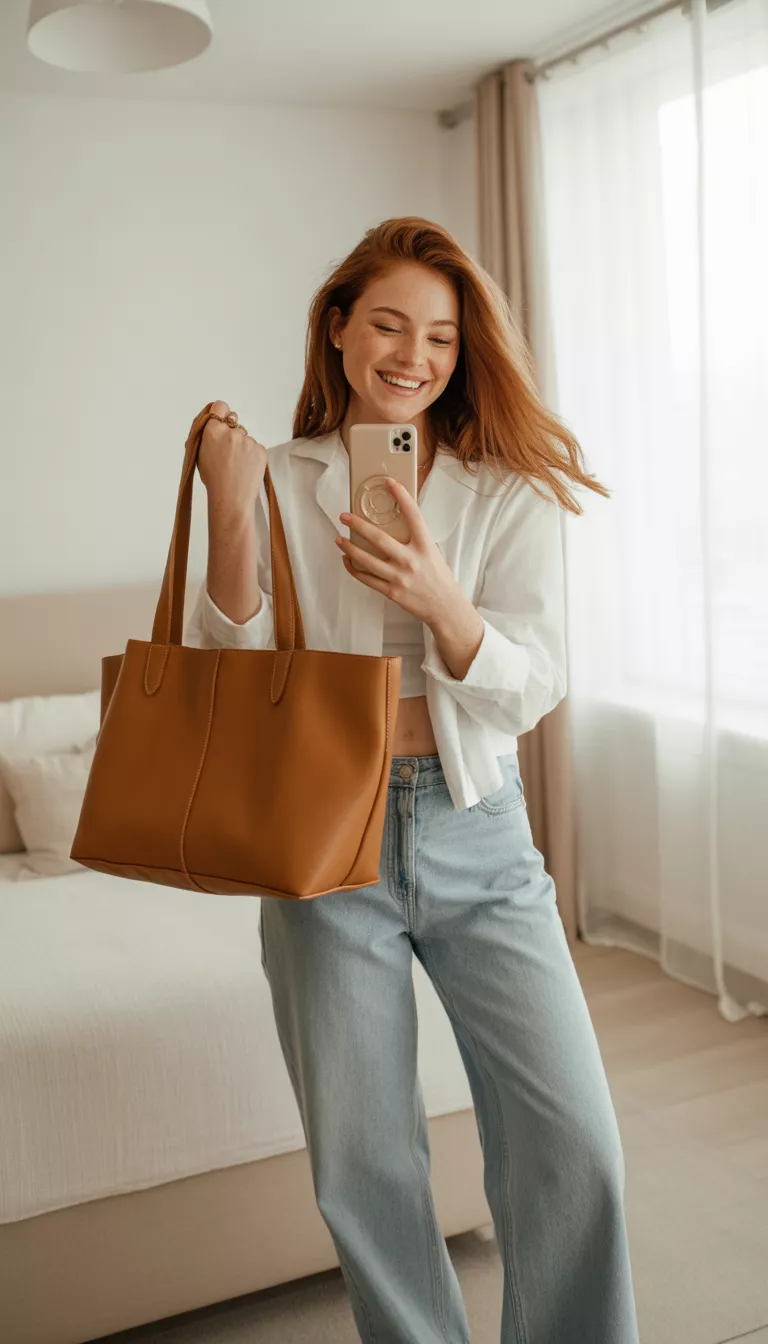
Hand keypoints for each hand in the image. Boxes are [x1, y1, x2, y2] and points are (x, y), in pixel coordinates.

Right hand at [196, 401, 266, 509]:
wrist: (231, 498)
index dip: (220, 413)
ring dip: (241, 446)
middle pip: (233, 422)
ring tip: (236, 464)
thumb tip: (211, 419)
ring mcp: (248, 441)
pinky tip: (245, 468)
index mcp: (213, 431)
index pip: (220, 406)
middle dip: (231, 432)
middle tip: (227, 451)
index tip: (221, 422)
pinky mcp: (261, 450)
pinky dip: (251, 455)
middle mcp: (232, 432)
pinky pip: (255, 447)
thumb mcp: (199, 453)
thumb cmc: (212, 478)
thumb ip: (205, 433)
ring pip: (244, 436)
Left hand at [336, 479, 462, 626]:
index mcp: (424, 546)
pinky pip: (366, 579)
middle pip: (379, 538)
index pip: (413, 515)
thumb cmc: (439, 578)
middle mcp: (411, 560)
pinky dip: (354, 569)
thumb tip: (393, 526)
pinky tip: (347, 561)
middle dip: (358, 525)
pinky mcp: (392, 591)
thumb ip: (414, 540)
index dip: (401, 496)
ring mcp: (400, 577)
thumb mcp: (432, 553)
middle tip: (345, 516)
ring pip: (367, 560)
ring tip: (338, 538)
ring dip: (349, 548)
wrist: (445, 607)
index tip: (389, 482)